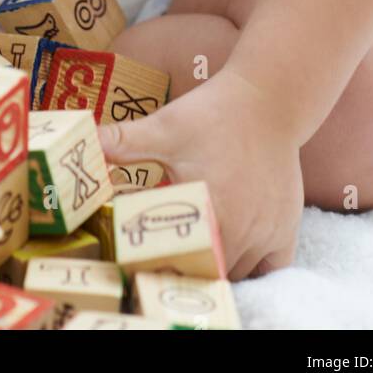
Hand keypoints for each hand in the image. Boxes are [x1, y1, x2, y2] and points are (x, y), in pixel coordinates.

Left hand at [96, 66, 303, 280]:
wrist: (269, 98)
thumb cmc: (214, 113)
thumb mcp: (165, 127)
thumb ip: (124, 141)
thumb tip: (85, 138)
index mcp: (209, 212)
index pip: (184, 264)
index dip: (164, 265)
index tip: (149, 255)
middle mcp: (242, 231)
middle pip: (210, 273)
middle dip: (188, 268)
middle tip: (169, 253)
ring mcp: (268, 232)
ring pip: (239, 273)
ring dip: (218, 269)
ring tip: (196, 252)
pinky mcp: (286, 226)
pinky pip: (273, 267)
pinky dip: (256, 268)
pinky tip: (238, 253)